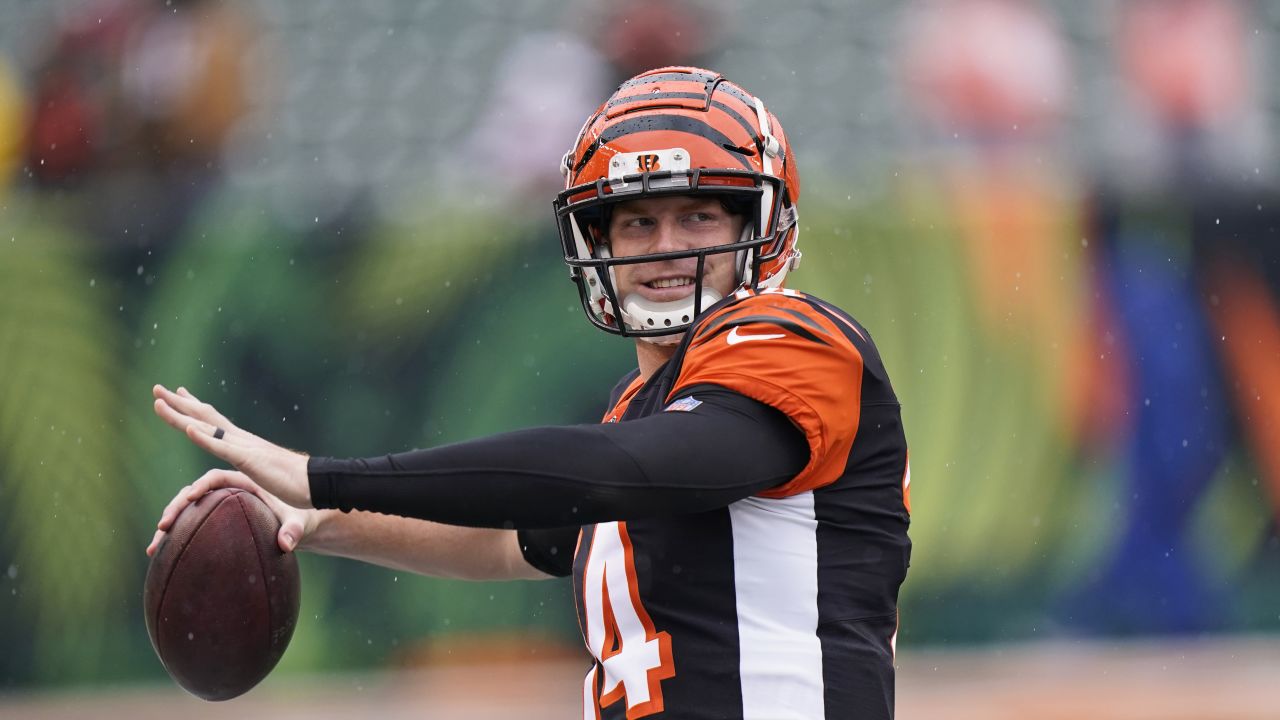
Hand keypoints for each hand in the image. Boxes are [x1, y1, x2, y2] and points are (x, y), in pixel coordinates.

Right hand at [145, 469, 319, 555]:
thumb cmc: (300, 518)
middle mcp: (227, 492)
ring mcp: (218, 508)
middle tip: (162, 526)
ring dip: (168, 528)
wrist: (299, 524)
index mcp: (245, 483)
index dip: (201, 485)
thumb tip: (286, 544)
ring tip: (153, 548)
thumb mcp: (300, 523)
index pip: (217, 478)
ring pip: (186, 512)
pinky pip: (189, 528)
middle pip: (193, 494)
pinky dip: (175, 539)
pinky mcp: (214, 523)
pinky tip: (160, 556)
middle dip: (175, 508)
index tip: (190, 497)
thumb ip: (294, 530)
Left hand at [151, 384, 311, 508]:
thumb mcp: (267, 478)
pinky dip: (205, 438)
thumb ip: (255, 475)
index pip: (215, 421)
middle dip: (179, 403)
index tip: (179, 393)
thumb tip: (249, 471)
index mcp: (245, 444)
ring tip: (159, 401)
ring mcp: (246, 449)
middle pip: (205, 417)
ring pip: (207, 428)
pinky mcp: (252, 462)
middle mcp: (242, 440)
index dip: (195, 407)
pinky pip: (224, 448)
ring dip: (181, 415)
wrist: (321, 484)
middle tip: (156, 388)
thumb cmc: (299, 485)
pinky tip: (189, 428)